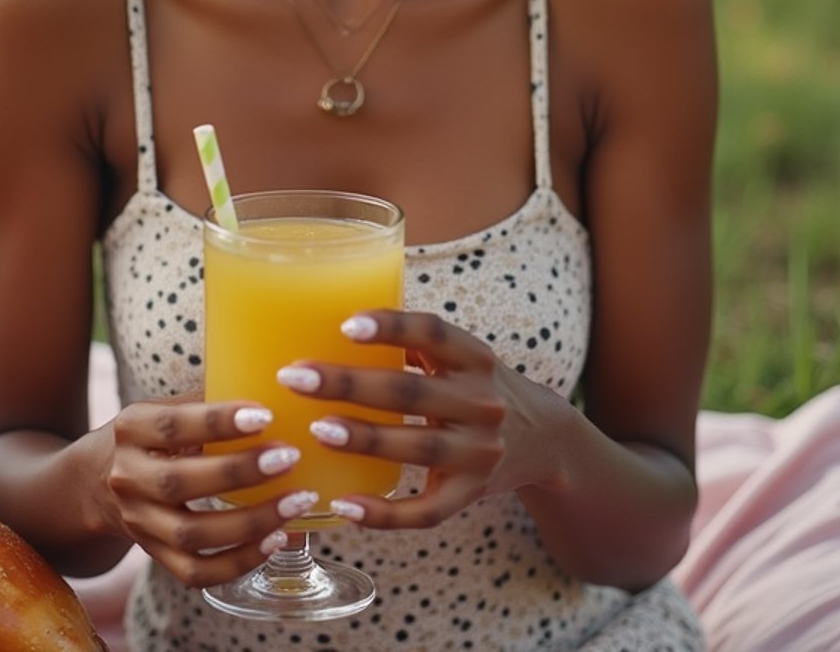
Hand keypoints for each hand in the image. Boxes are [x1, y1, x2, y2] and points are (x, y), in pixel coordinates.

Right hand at [100, 399, 317, 586]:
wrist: (102, 479)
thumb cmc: (158, 433)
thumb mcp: (169, 406)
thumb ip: (210, 400)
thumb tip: (279, 391)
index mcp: (131, 428)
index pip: (172, 425)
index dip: (217, 422)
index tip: (265, 415)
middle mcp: (128, 476)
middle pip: (178, 483)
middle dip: (238, 473)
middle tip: (289, 458)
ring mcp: (139, 521)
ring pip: (190, 535)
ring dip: (250, 523)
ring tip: (296, 502)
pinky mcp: (154, 555)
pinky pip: (196, 571)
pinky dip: (239, 562)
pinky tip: (276, 539)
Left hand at [277, 310, 570, 528]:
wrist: (542, 438)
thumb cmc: (475, 386)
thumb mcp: (460, 357)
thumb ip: (414, 344)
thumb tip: (329, 324)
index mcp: (475, 357)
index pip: (434, 332)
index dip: (391, 327)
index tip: (345, 324)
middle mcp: (482, 402)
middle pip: (412, 391)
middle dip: (350, 384)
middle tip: (297, 377)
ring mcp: (480, 452)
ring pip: (418, 446)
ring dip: (365, 438)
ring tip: (317, 430)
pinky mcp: (472, 494)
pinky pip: (426, 511)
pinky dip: (384, 514)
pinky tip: (343, 503)